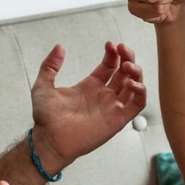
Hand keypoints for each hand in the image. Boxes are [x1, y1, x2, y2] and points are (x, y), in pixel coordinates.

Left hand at [31, 41, 147, 168]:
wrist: (49, 139)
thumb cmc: (46, 118)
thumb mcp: (43, 85)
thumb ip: (50, 66)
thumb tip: (59, 47)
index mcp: (90, 86)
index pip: (110, 66)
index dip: (113, 54)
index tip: (111, 44)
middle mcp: (104, 96)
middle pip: (124, 73)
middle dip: (128, 58)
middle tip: (124, 48)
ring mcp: (112, 107)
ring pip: (134, 86)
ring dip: (136, 73)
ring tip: (129, 65)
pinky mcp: (118, 120)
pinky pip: (137, 105)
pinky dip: (140, 92)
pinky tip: (132, 83)